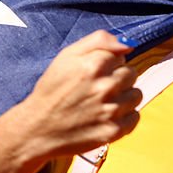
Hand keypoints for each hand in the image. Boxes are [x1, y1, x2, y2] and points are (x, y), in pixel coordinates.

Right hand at [11, 31, 141, 160]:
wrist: (36, 130)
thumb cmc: (53, 90)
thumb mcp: (67, 56)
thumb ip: (99, 41)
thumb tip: (128, 44)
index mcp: (94, 65)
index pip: (121, 57)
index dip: (108, 64)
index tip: (94, 74)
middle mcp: (105, 87)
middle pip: (131, 74)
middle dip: (117, 79)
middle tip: (97, 89)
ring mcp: (110, 111)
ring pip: (136, 95)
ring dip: (123, 98)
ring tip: (102, 103)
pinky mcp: (113, 131)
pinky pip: (135, 116)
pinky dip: (124, 117)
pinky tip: (106, 117)